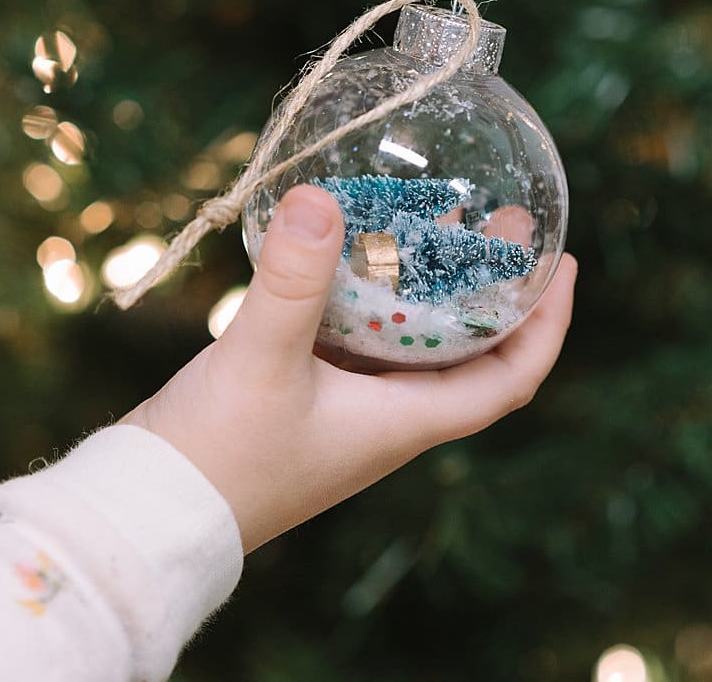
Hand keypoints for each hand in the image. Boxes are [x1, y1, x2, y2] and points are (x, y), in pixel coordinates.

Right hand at [119, 185, 576, 552]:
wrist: (148, 514)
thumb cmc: (218, 454)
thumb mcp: (263, 359)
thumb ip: (294, 279)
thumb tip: (321, 196)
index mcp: (403, 420)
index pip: (509, 378)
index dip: (546, 324)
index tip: (563, 263)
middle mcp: (386, 415)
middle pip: (466, 347)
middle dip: (490, 285)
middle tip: (501, 218)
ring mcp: (344, 407)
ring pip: (411, 337)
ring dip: (431, 282)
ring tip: (437, 215)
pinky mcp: (302, 393)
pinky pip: (360, 335)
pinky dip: (370, 290)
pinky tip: (347, 244)